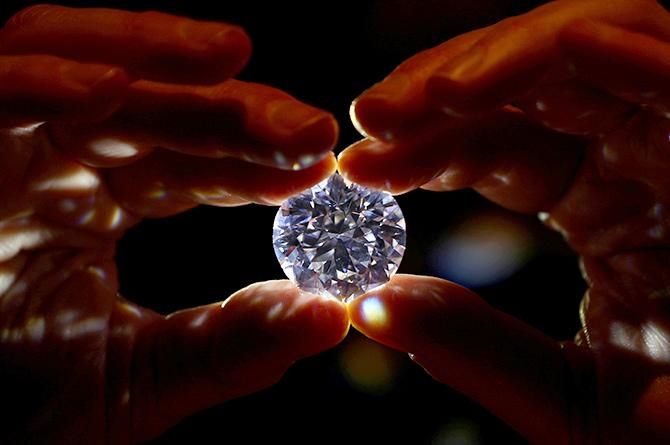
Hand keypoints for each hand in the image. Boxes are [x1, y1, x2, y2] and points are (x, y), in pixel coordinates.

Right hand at [0, 5, 347, 442]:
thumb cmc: (20, 412)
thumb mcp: (143, 382)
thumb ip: (232, 346)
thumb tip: (333, 315)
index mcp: (101, 202)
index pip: (191, 164)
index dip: (255, 161)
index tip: (319, 166)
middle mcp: (56, 162)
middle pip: (152, 107)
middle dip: (231, 109)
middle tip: (309, 128)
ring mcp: (0, 145)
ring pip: (75, 63)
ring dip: (152, 53)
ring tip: (231, 54)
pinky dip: (40, 81)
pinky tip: (111, 86)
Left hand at [339, 0, 669, 442]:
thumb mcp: (565, 396)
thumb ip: (473, 348)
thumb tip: (370, 306)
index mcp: (591, 200)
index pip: (488, 147)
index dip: (416, 149)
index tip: (355, 167)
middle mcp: (626, 154)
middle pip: (521, 89)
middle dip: (440, 89)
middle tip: (372, 116)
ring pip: (583, 53)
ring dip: (505, 61)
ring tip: (436, 94)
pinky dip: (629, 49)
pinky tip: (569, 43)